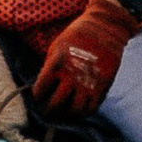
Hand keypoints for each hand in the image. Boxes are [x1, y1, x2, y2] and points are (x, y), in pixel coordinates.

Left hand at [32, 0, 138, 121]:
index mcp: (56, 64)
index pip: (40, 90)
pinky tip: (78, 110)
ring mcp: (88, 82)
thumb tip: (44, 88)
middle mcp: (72, 75)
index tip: (37, 99)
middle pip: (56, 104)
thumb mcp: (57, 47)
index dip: (37, 98)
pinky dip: (83, 113)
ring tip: (63, 114)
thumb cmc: (77, 35)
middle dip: (49, 111)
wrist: (105, 26)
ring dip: (66, 115)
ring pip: (74, 110)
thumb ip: (50, 68)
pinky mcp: (102, 85)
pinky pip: (91, 108)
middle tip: (47, 112)